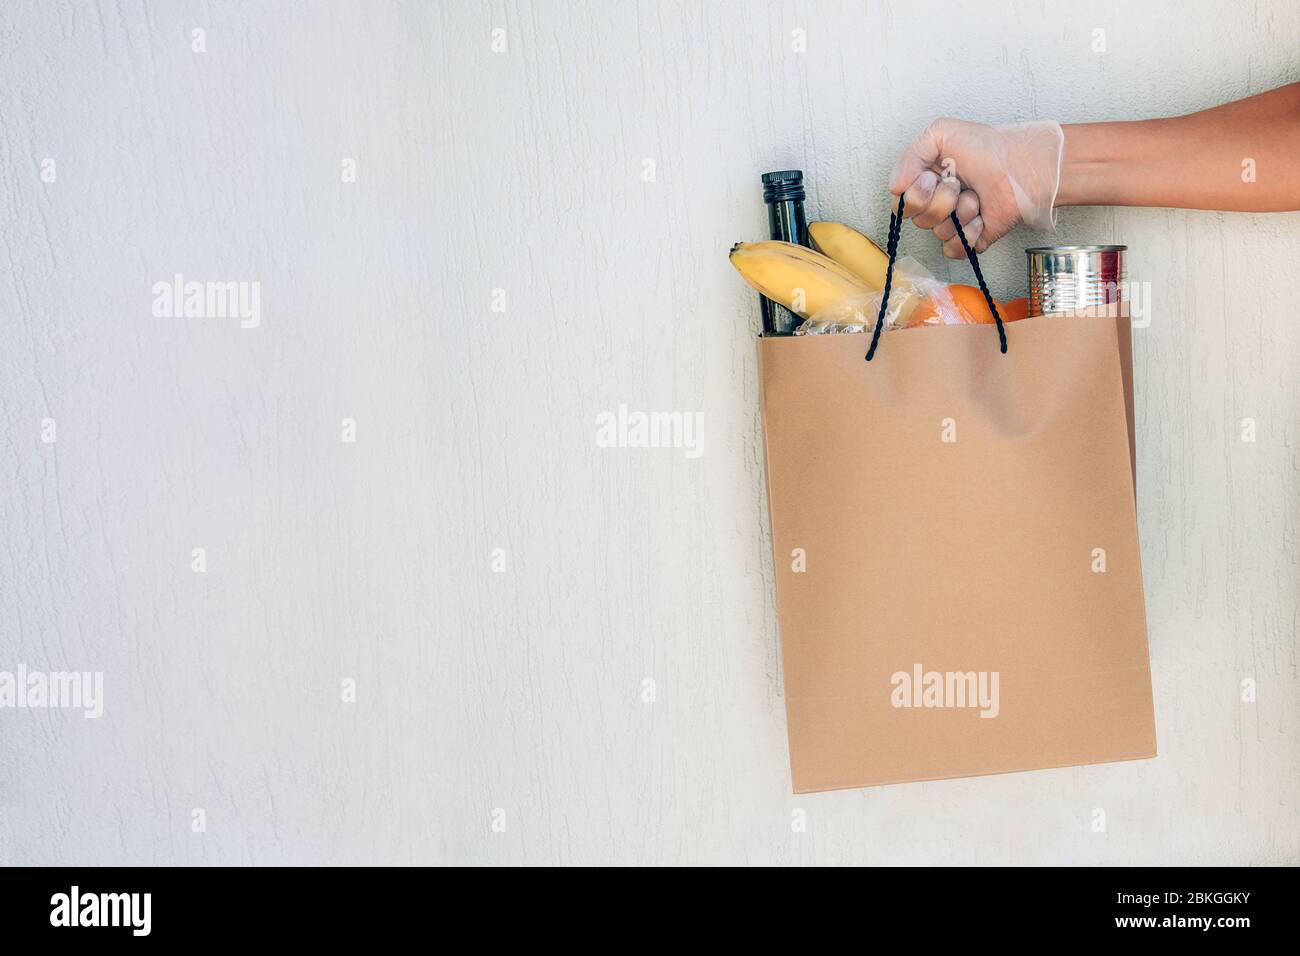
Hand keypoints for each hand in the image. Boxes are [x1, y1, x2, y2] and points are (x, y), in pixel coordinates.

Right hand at [889, 118, 1062, 257]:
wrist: (1021, 167)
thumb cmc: (988, 148)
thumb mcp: (941, 133)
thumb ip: (910, 155)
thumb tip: (895, 188)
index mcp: (924, 181)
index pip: (901, 203)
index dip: (914, 194)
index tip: (932, 177)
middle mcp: (935, 203)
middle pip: (918, 219)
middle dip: (941, 200)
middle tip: (959, 184)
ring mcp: (952, 223)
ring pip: (938, 233)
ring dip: (961, 212)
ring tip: (977, 197)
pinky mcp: (969, 239)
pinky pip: (955, 249)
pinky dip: (969, 233)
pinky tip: (982, 217)